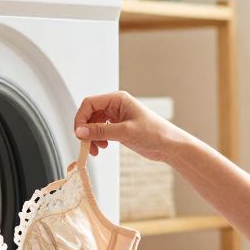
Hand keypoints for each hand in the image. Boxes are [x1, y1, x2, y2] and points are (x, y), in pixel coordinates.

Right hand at [73, 90, 189, 161]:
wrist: (170, 145)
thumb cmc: (155, 133)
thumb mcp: (125, 132)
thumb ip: (101, 131)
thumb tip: (80, 132)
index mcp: (118, 99)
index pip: (89, 103)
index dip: (81, 118)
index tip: (79, 134)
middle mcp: (115, 106)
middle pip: (89, 114)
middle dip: (86, 130)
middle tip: (86, 145)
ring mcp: (116, 117)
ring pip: (93, 124)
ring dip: (91, 137)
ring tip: (96, 150)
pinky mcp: (118, 128)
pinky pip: (100, 131)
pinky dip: (97, 140)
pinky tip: (102, 148)